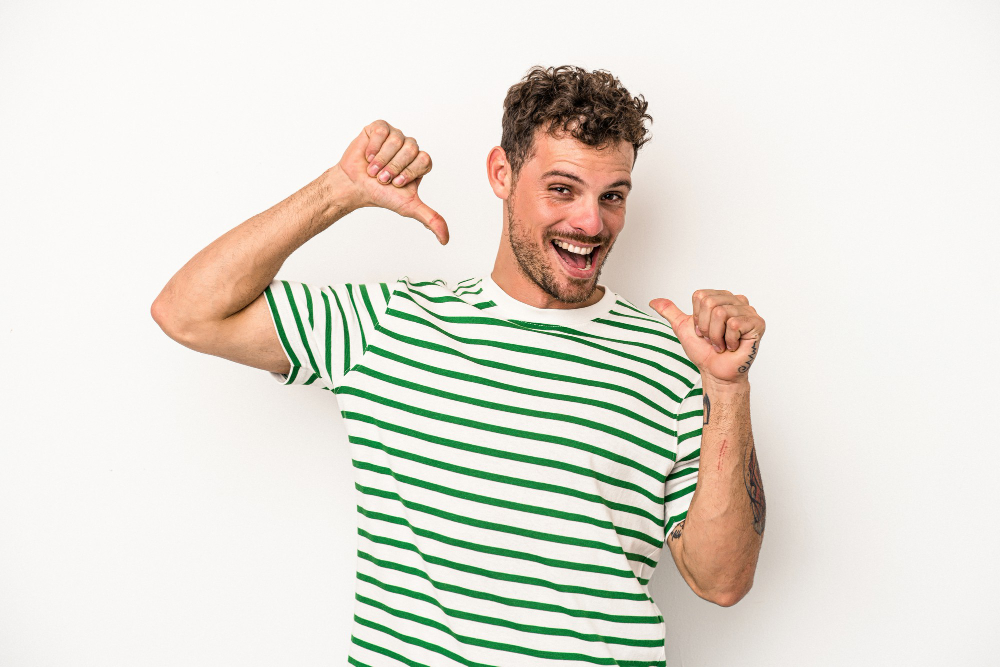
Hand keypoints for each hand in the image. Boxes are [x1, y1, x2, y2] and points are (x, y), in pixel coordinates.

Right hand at [335, 119, 448, 244]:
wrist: (355, 186)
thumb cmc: (381, 195)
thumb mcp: (409, 207)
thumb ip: (431, 219)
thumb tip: (445, 239)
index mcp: (420, 162)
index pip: (425, 159)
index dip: (409, 172)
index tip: (396, 183)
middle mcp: (410, 147)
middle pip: (412, 148)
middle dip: (394, 167)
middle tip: (382, 178)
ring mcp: (395, 136)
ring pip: (397, 139)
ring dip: (382, 159)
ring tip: (373, 169)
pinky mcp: (380, 128)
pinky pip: (382, 130)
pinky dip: (374, 146)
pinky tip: (368, 156)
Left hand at [649, 290, 764, 384]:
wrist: (715, 372)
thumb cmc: (703, 351)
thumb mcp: (682, 328)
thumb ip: (670, 312)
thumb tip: (653, 301)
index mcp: (721, 298)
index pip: (700, 296)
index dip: (697, 317)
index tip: (703, 331)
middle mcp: (736, 301)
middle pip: (710, 303)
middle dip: (706, 326)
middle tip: (712, 339)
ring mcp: (749, 311)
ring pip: (721, 313)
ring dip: (716, 335)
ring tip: (721, 343)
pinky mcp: (757, 323)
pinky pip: (734, 324)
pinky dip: (728, 340)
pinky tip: (732, 346)